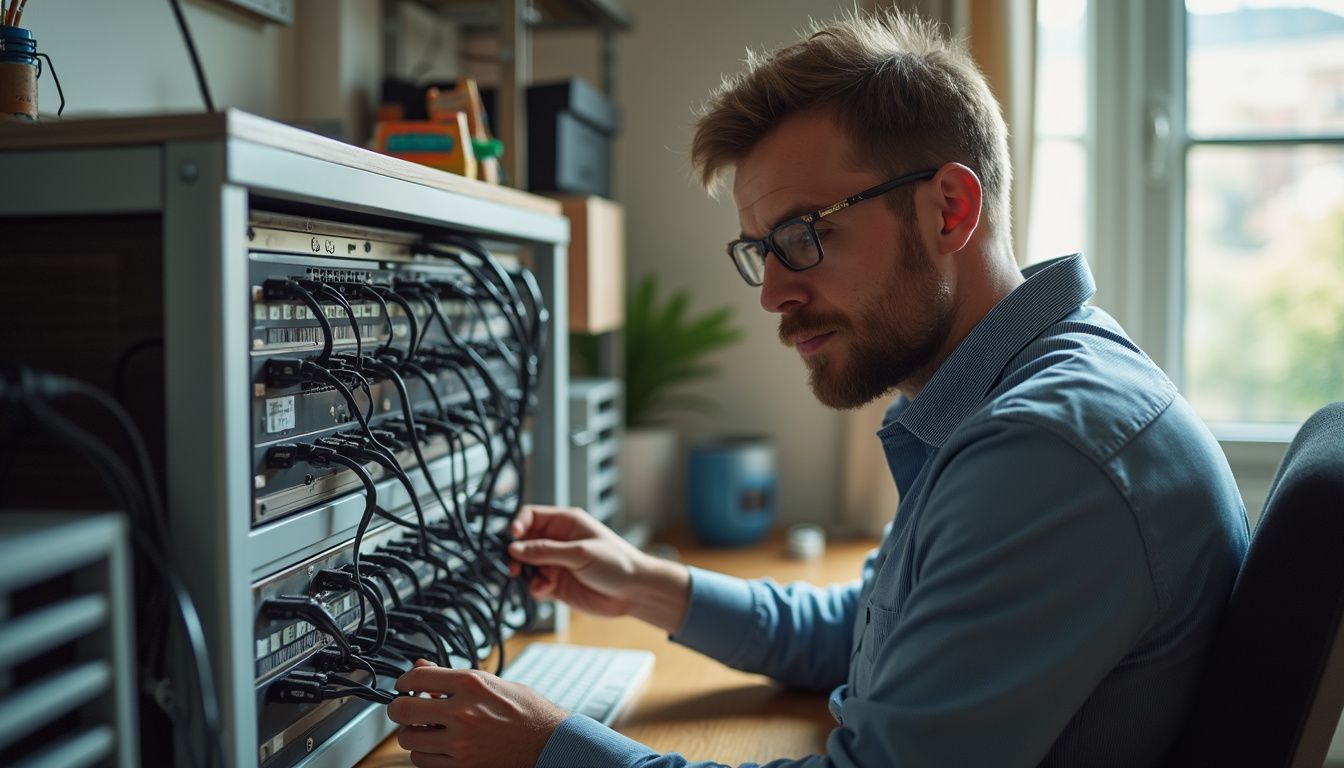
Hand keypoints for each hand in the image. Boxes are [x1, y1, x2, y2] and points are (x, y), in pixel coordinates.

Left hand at [388, 659, 566, 767]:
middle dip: (399, 708)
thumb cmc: (529, 712)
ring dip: (412, 733)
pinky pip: (423, 761)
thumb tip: (423, 667)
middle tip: (403, 708)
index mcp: (472, 684)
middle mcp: (463, 712)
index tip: (405, 685)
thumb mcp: (493, 683)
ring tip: (424, 728)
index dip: (404, 681)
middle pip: (404, 710)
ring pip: (409, 739)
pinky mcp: (462, 766)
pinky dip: (424, 754)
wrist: (551, 743)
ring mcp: (461, 742)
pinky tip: (436, 746)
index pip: (417, 677)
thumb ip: (455, 677)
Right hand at [507, 506, 690, 631]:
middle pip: (524, 542)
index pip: (531, 516)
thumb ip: (546, 551)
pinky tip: (545, 590)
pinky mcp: (558, 585)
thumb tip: (515, 548)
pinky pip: (536, 584)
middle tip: (514, 566)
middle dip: (516, 553)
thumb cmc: (617, 563)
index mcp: (566, 523)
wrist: (635, 592)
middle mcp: (559, 541)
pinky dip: (535, 587)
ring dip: (524, 573)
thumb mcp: (580, 553)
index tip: (513, 538)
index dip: (518, 525)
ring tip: (533, 580)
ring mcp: (557, 563)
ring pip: (527, 565)